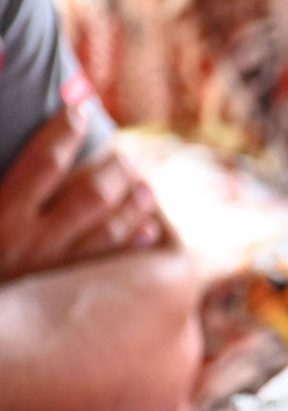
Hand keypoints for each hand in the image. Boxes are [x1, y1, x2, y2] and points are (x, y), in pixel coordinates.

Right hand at [0, 106, 162, 279]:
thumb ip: (2, 177)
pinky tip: (150, 227)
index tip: (79, 109)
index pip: (43, 160)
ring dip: (133, 200)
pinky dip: (135, 242)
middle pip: (91, 192)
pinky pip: (112, 265)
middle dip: (114, 166)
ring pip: (110, 227)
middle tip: (124, 153)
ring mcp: (52, 273)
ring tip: (144, 185)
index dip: (65, 130)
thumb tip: (13, 124)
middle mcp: (29, 243)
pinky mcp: (66, 301)